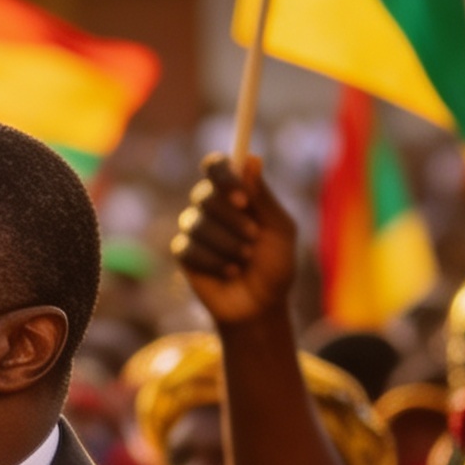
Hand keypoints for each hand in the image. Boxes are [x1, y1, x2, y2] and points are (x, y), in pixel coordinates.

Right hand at [173, 155, 297, 327]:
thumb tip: (251, 159)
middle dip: (231, 218)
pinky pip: (188, 248)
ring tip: (245, 259)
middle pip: (204, 194)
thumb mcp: (280, 229)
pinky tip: (230, 271)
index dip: (222, 175)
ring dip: (227, 243)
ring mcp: (195, 229)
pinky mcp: (184, 254)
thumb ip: (264, 197)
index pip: (216, 166)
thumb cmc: (275, 265)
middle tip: (253, 236)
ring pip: (197, 223)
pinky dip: (213, 261)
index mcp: (236, 193)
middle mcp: (211, 207)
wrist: (260, 305)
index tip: (242, 197)